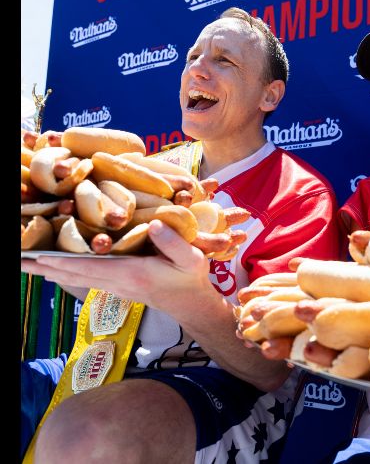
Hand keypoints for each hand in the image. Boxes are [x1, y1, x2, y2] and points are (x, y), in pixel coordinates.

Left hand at [21, 220, 217, 317]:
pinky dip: (64, 272)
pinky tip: (53, 268)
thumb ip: (173, 243)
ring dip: (49, 271)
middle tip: (19, 261)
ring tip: (25, 264)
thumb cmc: (191, 278)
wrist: (192, 303)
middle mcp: (118, 281)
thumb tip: (154, 223)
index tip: (39, 257)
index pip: (91, 267)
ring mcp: (115, 285)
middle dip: (45, 267)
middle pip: (74, 274)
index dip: (64, 261)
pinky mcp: (117, 285)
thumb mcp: (191, 259)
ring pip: (75, 278)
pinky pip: (84, 279)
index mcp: (132, 272)